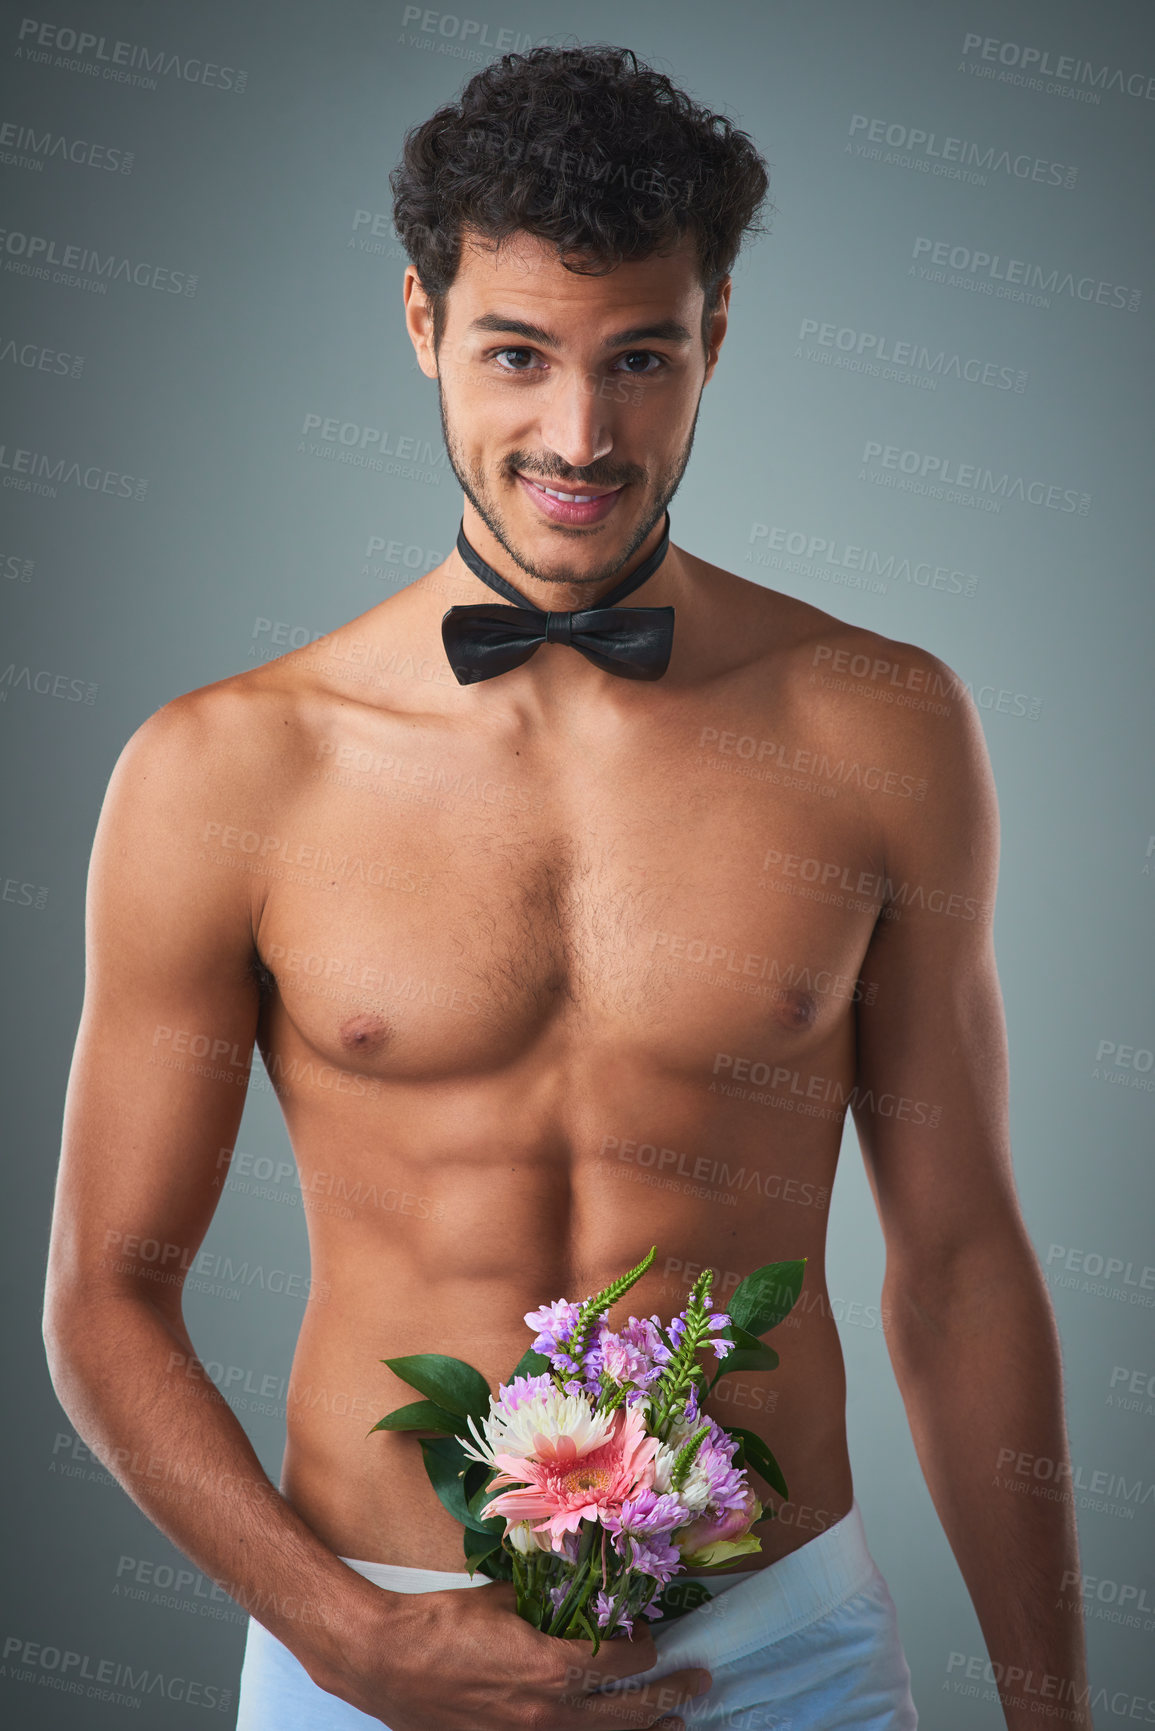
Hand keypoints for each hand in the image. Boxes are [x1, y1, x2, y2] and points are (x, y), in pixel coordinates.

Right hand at [313, 1576, 712, 1730]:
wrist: (386, 1663)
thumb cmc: (441, 1624)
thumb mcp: (502, 1602)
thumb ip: (544, 1604)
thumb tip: (573, 1593)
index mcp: (550, 1670)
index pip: (621, 1662)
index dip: (644, 1646)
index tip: (649, 1633)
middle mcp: (549, 1715)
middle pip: (628, 1714)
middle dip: (670, 1698)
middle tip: (701, 1682)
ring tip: (676, 1726)